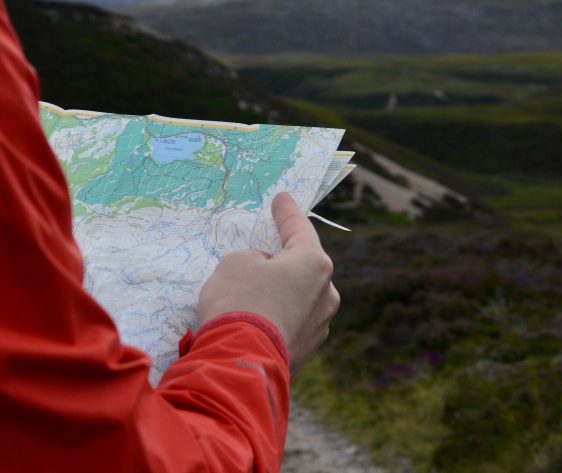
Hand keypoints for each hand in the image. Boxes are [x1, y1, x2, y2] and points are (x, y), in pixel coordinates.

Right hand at [197, 192, 339, 374]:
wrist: (239, 364)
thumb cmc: (238, 302)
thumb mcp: (235, 263)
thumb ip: (254, 258)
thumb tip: (263, 270)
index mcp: (314, 264)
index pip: (299, 228)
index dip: (286, 211)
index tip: (282, 198)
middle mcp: (326, 293)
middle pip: (301, 267)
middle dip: (281, 260)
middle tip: (258, 257)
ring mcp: (320, 325)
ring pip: (297, 297)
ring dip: (278, 293)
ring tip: (248, 299)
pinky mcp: (307, 352)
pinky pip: (289, 323)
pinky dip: (274, 318)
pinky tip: (253, 323)